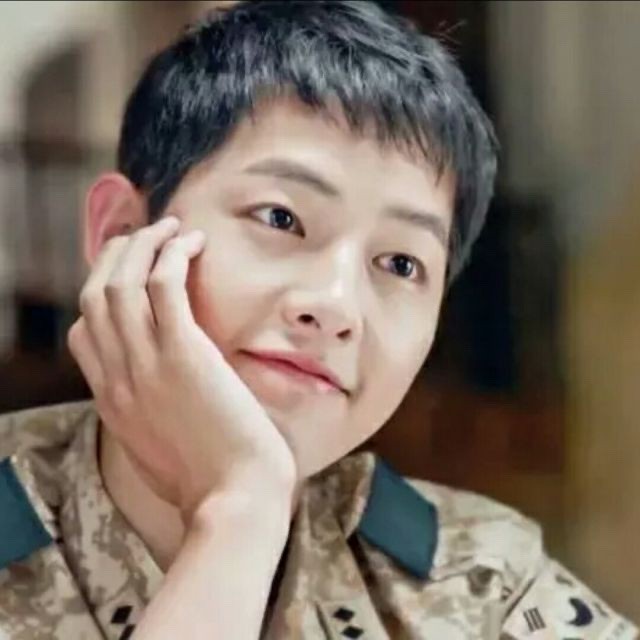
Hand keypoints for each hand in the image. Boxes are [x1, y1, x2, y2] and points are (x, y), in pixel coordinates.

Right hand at [67, 216, 296, 523]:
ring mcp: (145, 365)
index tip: (131, 275)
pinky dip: (172, 255)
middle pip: (95, 295)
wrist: (234, 502)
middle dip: (116, 256)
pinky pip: (163, 285)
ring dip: (144, 244)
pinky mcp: (183, 355)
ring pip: (121, 282)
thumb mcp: (162, 452)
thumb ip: (152, 419)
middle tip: (148, 236)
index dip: (102, 295)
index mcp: (113, 402)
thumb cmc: (212, 481)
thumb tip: (168, 398)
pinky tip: (193, 243)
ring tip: (172, 227)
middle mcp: (118, 378)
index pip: (84, 334)